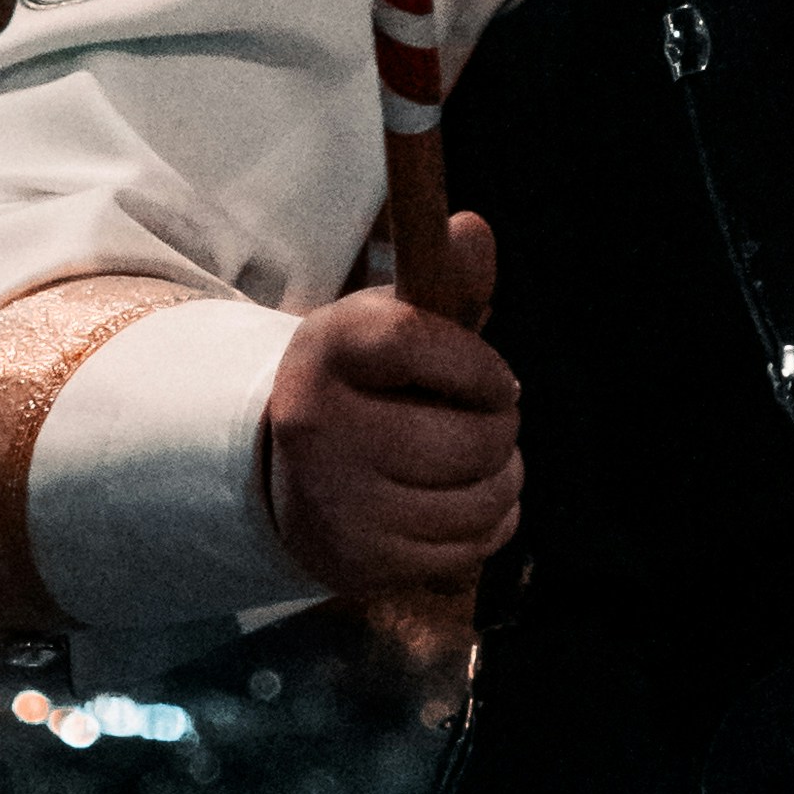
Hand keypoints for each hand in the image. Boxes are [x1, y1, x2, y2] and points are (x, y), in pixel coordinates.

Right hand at [257, 224, 518, 606]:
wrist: (290, 474)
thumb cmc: (367, 386)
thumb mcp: (393, 323)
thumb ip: (444, 279)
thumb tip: (473, 231)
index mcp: (325, 351)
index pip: (419, 343)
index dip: (480, 365)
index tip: (495, 378)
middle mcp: (317, 428)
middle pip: (471, 437)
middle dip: (500, 427)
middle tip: (484, 420)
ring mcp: (337, 503)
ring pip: (483, 497)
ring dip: (504, 477)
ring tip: (476, 459)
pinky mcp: (360, 562)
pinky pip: (474, 547)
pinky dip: (491, 522)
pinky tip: (463, 500)